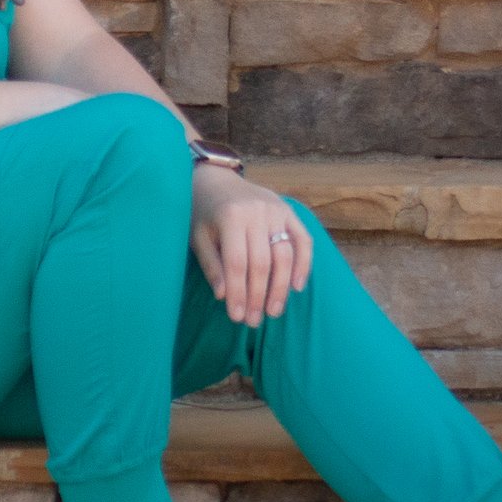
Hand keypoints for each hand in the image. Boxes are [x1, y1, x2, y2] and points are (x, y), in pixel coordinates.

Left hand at [189, 168, 312, 325]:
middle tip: (255, 320)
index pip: (237, 263)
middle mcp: (256, 213)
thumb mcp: (198, 237)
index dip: (238, 292)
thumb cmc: (203, 213)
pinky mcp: (289, 211)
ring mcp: (277, 211)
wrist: (217, 180)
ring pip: (285, 255)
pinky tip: (297, 287)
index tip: (237, 317)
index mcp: (230, 217)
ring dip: (280, 287)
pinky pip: (303, 241)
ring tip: (273, 311)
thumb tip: (223, 296)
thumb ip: (211, 265)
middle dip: (259, 296)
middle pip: (262, 263)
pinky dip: (303, 265)